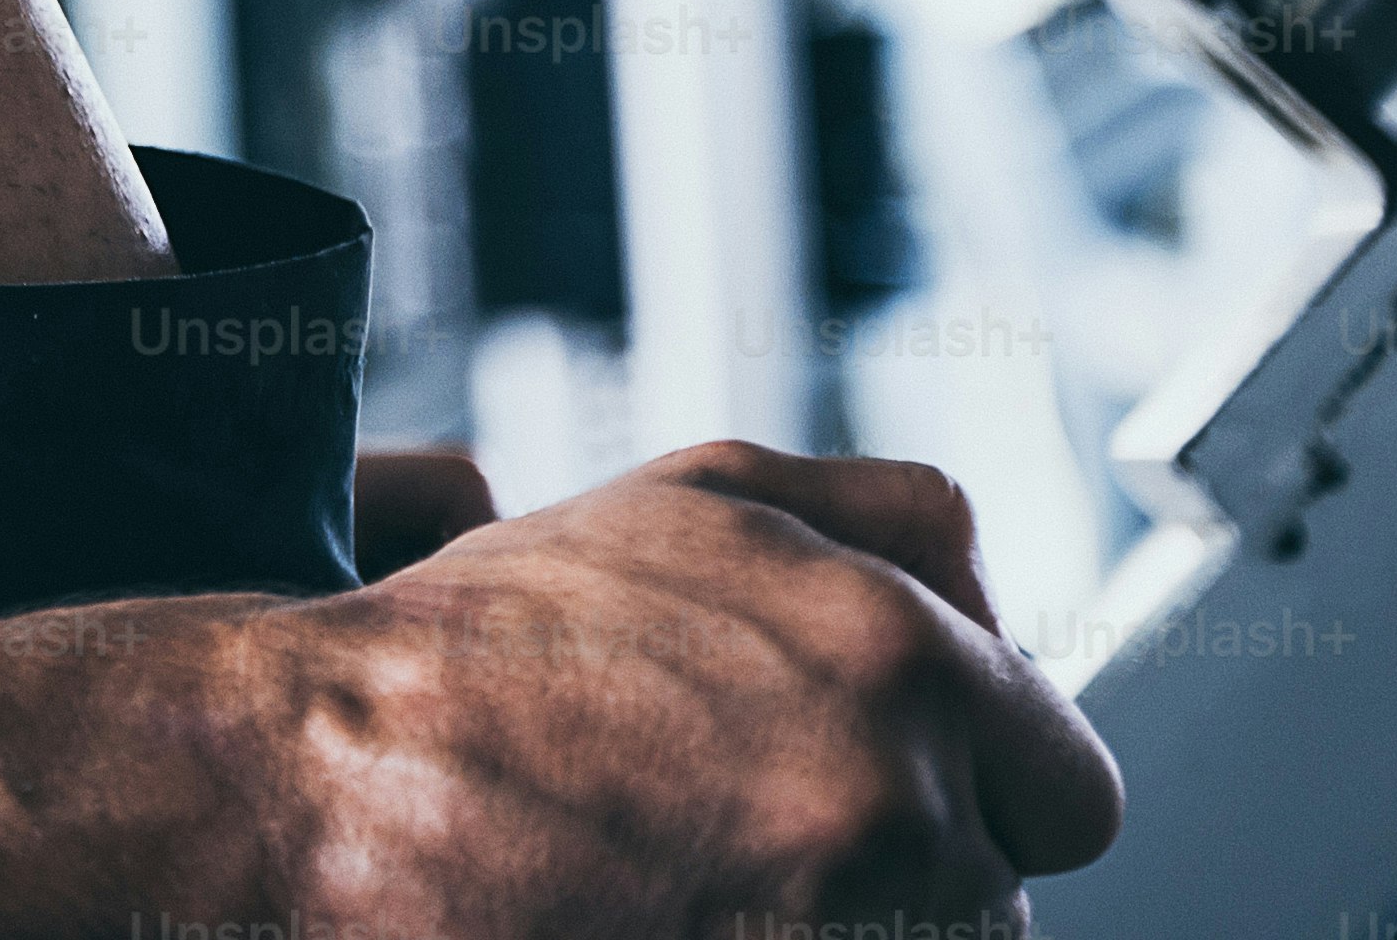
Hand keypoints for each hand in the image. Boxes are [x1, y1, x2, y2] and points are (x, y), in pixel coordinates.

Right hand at [254, 443, 1119, 935]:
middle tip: (768, 843)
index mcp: (898, 644)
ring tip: (698, 885)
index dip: (979, 797)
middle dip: (915, 873)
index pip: (1070, 789)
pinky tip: (684, 914)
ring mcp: (846, 914)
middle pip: (1000, 897)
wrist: (326, 774)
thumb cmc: (486, 644)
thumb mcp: (698, 499)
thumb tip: (998, 616)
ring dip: (850, 923)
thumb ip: (892, 525)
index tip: (885, 795)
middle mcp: (893, 779)